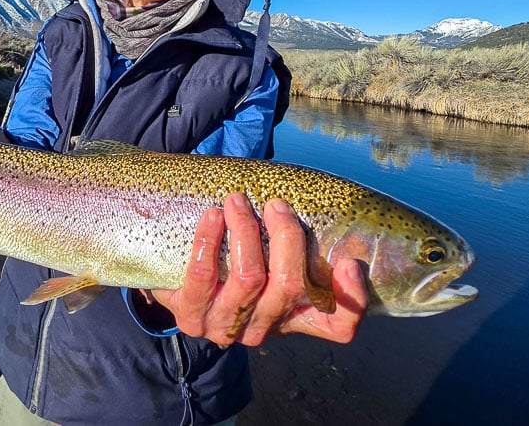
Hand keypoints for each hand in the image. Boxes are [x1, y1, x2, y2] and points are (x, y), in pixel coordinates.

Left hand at [150, 193, 367, 346]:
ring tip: (236, 200)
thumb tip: (308, 200)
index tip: (350, 262)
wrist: (179, 289)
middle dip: (286, 238)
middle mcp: (265, 327)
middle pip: (290, 287)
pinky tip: (212, 215)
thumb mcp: (269, 265)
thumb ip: (292, 246)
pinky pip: (204, 275)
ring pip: (249, 278)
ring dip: (245, 230)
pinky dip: (209, 239)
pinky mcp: (192, 318)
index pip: (338, 326)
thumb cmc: (233, 267)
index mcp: (293, 318)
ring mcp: (227, 327)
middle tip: (276, 205)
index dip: (350, 298)